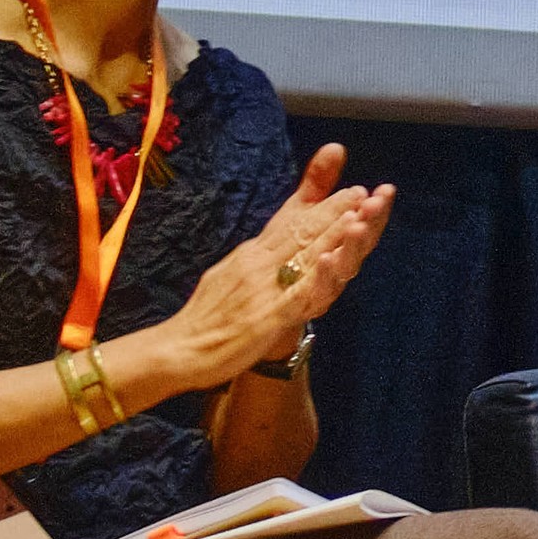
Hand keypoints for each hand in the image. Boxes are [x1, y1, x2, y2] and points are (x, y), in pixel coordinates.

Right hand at [152, 148, 385, 386]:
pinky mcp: (264, 317)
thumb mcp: (227, 275)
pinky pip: (295, 295)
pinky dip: (316, 278)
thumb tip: (267, 246)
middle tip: (361, 192)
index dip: (319, 206)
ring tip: (356, 217)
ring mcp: (261, 289)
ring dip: (331, 236)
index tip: (348, 190)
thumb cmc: (203, 317)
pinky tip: (333, 265)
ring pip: (302, 257)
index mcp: (249, 255)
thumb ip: (252, 259)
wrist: (176, 348)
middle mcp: (255, 264)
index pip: (288, 223)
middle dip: (333, 211)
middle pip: (299, 232)